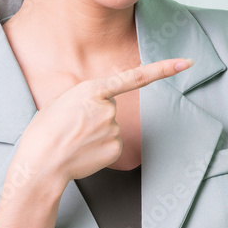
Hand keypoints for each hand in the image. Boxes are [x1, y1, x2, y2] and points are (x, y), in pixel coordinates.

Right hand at [7, 57, 194, 195]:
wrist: (40, 165)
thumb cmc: (44, 132)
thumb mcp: (59, 102)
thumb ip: (84, 97)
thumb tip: (99, 103)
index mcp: (92, 90)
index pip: (135, 77)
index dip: (163, 69)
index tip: (187, 63)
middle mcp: (108, 107)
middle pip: (110, 106)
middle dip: (94, 115)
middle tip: (72, 126)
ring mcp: (114, 128)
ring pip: (111, 126)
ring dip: (95, 132)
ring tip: (74, 140)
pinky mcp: (116, 148)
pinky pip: (112, 143)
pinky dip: (100, 148)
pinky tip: (83, 151)